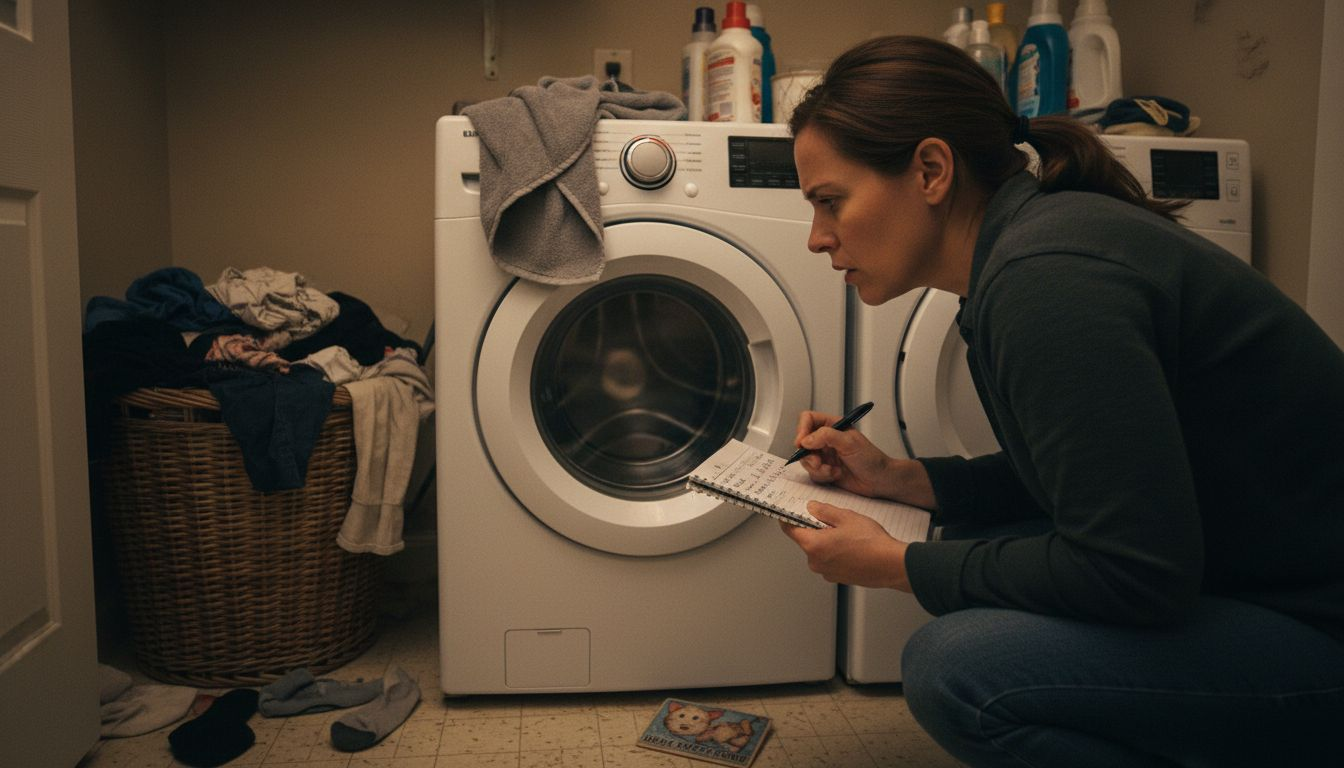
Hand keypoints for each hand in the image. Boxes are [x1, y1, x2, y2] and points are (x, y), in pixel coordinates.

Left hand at [780, 502, 911, 590]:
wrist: (891, 565)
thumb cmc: (872, 543)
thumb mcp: (846, 517)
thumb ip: (824, 511)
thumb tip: (811, 508)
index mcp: (814, 545)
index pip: (790, 530)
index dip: (788, 519)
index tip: (788, 512)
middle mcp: (816, 562)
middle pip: (806, 540)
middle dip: (815, 529)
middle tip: (832, 520)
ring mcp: (826, 572)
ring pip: (819, 551)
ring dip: (827, 541)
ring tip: (848, 534)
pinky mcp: (837, 578)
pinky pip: (830, 561)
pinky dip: (836, 552)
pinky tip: (852, 546)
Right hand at [793, 410, 937, 508]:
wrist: (879, 480)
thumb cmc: (871, 459)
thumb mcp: (849, 442)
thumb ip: (826, 436)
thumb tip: (806, 439)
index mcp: (833, 425)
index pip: (808, 419)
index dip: (802, 430)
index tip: (802, 442)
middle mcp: (826, 439)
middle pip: (802, 441)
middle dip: (808, 454)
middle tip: (818, 461)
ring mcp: (825, 455)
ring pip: (806, 459)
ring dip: (817, 467)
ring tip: (831, 470)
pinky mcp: (825, 470)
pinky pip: (813, 473)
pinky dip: (822, 476)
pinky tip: (836, 475)